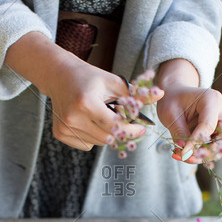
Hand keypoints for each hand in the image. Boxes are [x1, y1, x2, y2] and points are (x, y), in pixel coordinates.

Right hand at [6, 32, 147, 150]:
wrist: (60, 76)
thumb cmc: (90, 78)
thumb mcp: (114, 82)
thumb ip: (137, 93)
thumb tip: (162, 94)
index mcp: (86, 102)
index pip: (114, 126)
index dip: (130, 129)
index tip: (141, 128)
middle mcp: (72, 117)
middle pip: (106, 137)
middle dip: (121, 133)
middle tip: (128, 126)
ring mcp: (64, 127)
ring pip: (97, 143)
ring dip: (106, 134)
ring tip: (102, 117)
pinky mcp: (59, 133)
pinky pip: (86, 145)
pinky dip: (93, 137)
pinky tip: (89, 121)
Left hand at [155, 60, 221, 162]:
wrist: (176, 94)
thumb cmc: (172, 100)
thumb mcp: (170, 114)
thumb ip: (179, 132)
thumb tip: (185, 152)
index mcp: (211, 99)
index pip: (208, 125)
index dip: (196, 142)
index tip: (183, 154)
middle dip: (208, 151)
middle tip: (189, 158)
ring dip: (205, 155)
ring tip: (185, 158)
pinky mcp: (220, 130)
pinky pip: (216, 146)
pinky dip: (202, 153)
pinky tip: (187, 155)